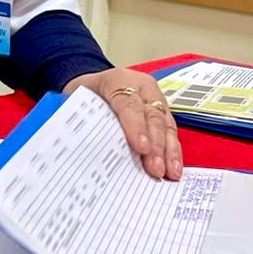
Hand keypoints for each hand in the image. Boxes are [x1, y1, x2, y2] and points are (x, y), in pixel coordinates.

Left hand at [63, 67, 183, 179]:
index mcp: (118, 80)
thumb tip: (83, 148)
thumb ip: (84, 119)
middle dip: (156, 145)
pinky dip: (173, 150)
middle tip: (156, 169)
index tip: (141, 148)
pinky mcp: (162, 110)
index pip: (129, 104)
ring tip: (171, 173)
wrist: (91, 80)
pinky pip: (170, 129)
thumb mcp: (78, 100)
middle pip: (152, 115)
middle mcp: (141, 87)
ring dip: (169, 150)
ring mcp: (154, 98)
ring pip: (166, 123)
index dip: (136, 126)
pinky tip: (174, 167)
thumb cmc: (85, 94)